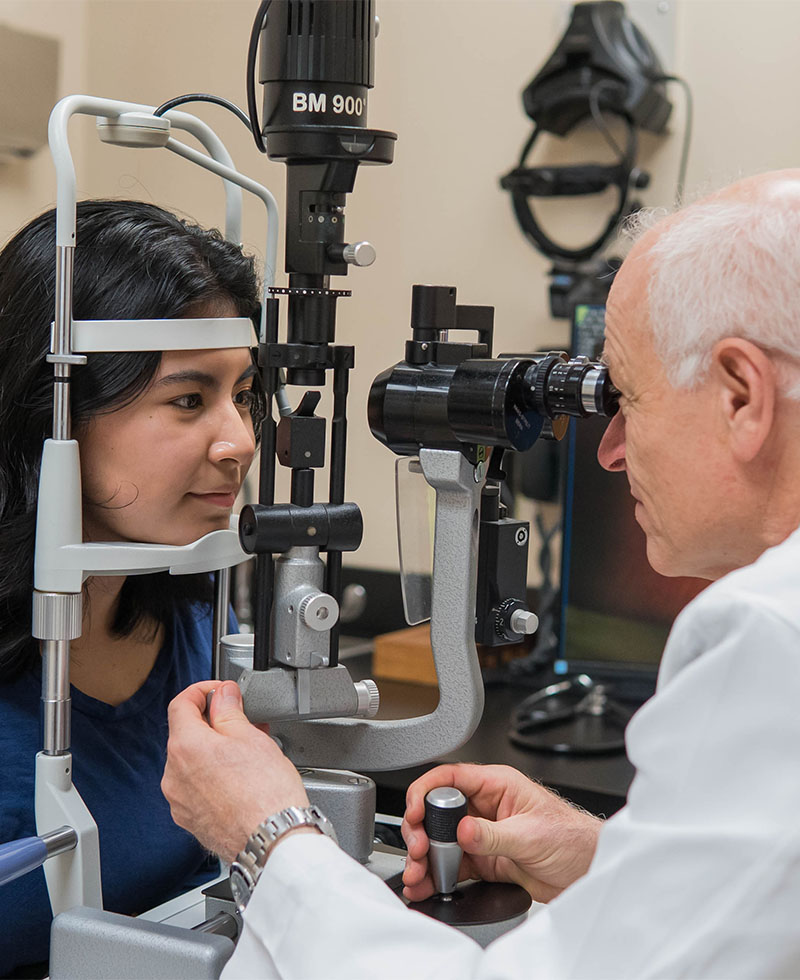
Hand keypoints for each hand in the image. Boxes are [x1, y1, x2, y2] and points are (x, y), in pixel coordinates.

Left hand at [162, 680, 308, 861]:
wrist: (271, 843)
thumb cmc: (266, 795)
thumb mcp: (251, 737)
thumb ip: (229, 710)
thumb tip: (222, 694)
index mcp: (185, 747)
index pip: (180, 704)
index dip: (201, 690)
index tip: (218, 691)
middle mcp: (173, 775)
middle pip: (185, 735)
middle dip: (213, 723)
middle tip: (242, 721)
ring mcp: (180, 802)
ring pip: (191, 764)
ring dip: (214, 751)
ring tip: (248, 753)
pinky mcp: (190, 820)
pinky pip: (196, 789)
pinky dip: (213, 777)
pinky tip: (240, 779)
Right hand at [401, 763, 601, 903]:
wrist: (588, 871)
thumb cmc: (572, 839)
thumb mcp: (531, 834)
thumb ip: (493, 834)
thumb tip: (462, 831)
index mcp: (497, 785)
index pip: (451, 779)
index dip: (427, 791)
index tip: (415, 812)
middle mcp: (486, 807)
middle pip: (440, 811)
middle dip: (422, 831)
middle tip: (419, 850)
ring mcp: (483, 834)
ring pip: (442, 841)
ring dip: (427, 858)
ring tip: (419, 874)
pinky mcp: (485, 860)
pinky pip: (453, 866)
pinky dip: (438, 876)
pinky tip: (428, 884)